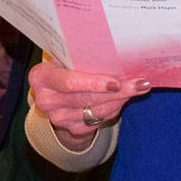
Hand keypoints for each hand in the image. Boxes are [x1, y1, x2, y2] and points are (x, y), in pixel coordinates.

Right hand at [28, 58, 149, 149]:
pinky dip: (114, 109)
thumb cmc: (64, 62)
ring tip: (138, 87)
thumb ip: (81, 54)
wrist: (54, 86)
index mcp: (40, 77)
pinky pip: (97, 121)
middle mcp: (45, 100)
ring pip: (95, 112)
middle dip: (117, 91)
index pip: (69, 82)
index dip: (94, 83)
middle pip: (86, 98)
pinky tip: (124, 98)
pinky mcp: (71, 128)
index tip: (116, 82)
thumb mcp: (64, 54)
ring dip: (120, 100)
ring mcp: (57, 117)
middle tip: (140, 83)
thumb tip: (117, 52)